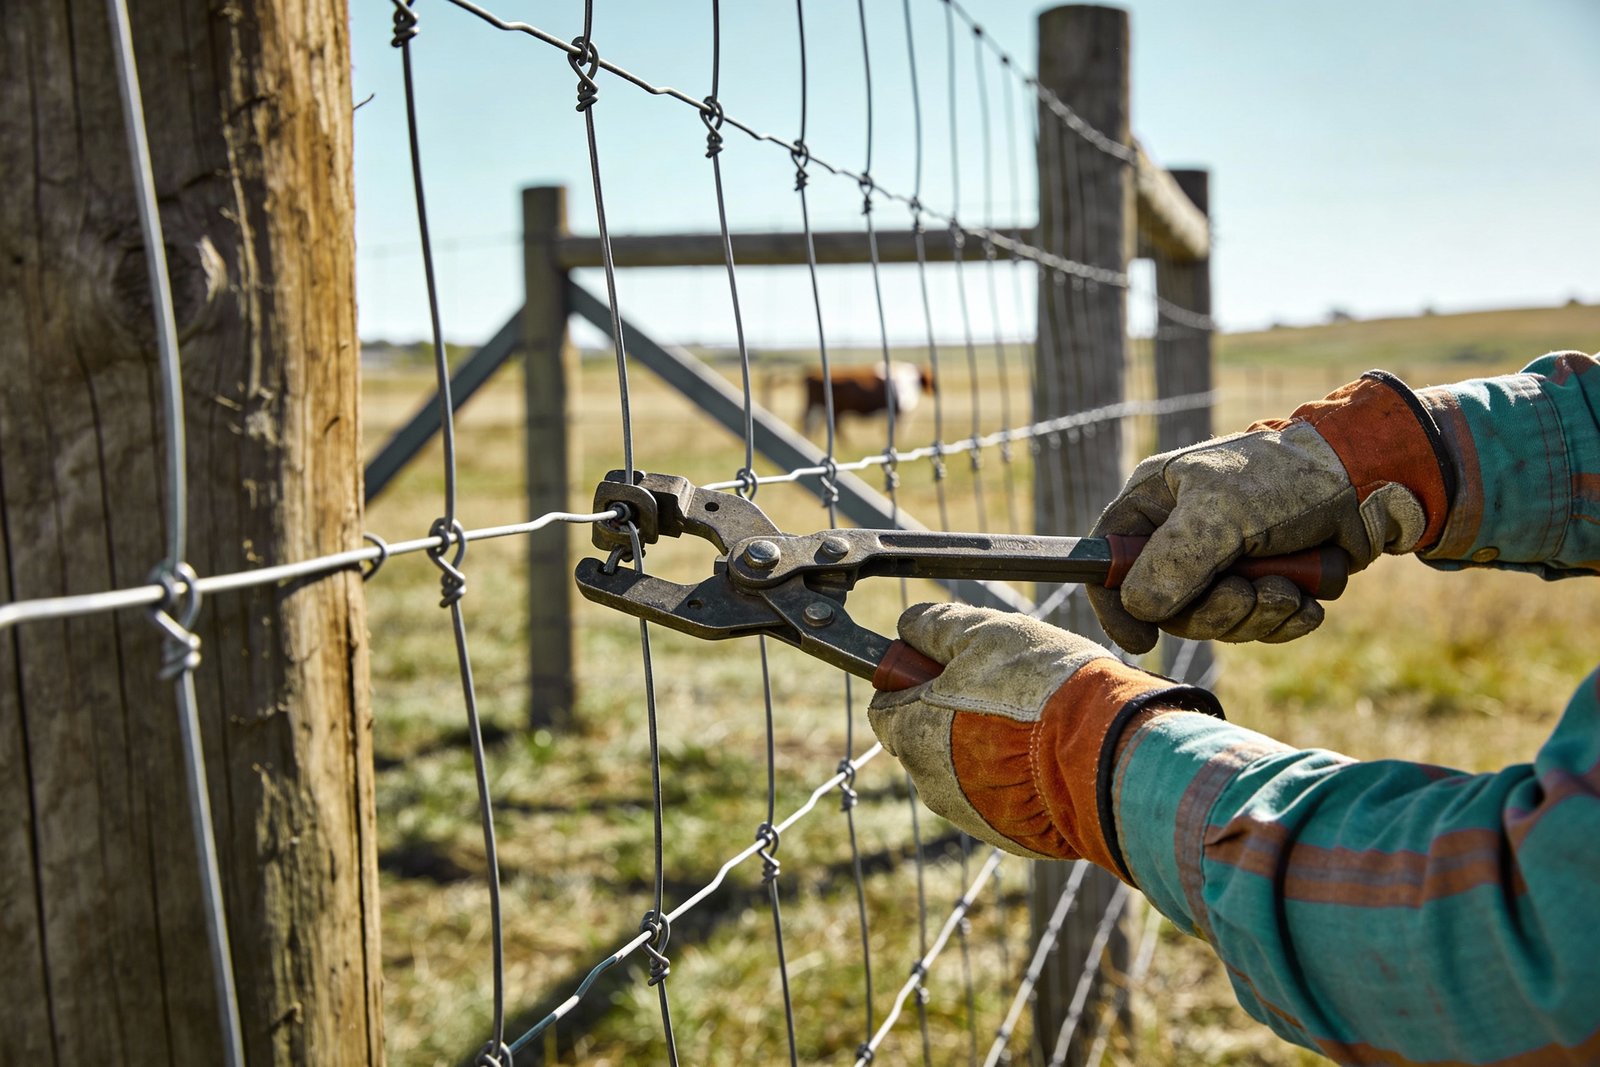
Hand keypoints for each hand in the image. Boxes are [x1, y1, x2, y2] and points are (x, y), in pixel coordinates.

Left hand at [867, 603, 1220, 876]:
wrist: (1109, 755)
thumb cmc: (1042, 688)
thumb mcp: (983, 633)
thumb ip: (935, 626)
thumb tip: (908, 626)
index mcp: (911, 735)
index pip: (885, 707)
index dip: (913, 680)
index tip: (949, 667)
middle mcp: (930, 784)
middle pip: (924, 740)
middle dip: (950, 714)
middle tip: (999, 688)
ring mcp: (970, 816)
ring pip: (963, 771)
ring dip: (985, 746)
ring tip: (1034, 721)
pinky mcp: (1011, 837)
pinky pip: (1000, 799)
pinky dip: (1016, 778)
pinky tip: (1049, 754)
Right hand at [1088, 373, 1450, 652]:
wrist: (1372, 483)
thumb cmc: (1288, 478)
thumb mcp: (1223, 512)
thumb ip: (1175, 561)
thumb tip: (1142, 608)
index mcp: (1156, 502)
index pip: (1107, 558)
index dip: (1113, 602)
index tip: (1140, 639)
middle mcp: (1182, 534)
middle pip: (1166, 606)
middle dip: (1214, 612)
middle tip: (1250, 595)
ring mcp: (1222, 562)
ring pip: (1215, 621)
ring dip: (1256, 615)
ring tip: (1290, 590)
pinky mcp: (1263, 582)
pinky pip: (1257, 626)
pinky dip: (1284, 620)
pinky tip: (1307, 600)